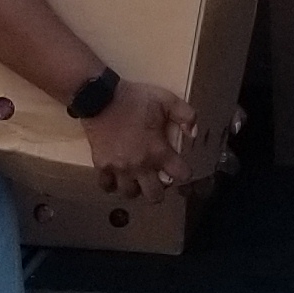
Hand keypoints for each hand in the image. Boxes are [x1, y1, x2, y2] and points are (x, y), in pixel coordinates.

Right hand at [87, 77, 200, 191]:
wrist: (100, 97)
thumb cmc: (134, 99)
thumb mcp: (166, 100)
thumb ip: (186, 115)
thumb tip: (193, 134)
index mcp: (158, 151)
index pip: (181, 175)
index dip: (185, 172)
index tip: (181, 167)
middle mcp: (140, 164)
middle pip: (154, 195)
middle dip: (160, 190)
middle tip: (158, 179)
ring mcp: (119, 167)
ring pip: (130, 193)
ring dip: (136, 189)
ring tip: (137, 179)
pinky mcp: (102, 164)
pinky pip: (106, 186)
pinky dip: (112, 185)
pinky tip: (116, 178)